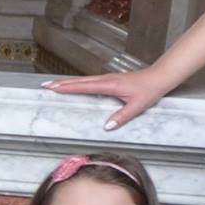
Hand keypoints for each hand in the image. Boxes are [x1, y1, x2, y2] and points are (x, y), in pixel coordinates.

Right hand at [45, 67, 176, 130]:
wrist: (160, 77)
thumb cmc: (150, 90)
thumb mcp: (137, 106)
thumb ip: (121, 117)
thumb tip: (106, 127)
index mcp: (109, 85)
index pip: (83, 86)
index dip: (67, 87)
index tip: (52, 88)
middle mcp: (106, 79)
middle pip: (79, 81)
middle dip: (61, 83)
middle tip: (45, 85)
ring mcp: (107, 78)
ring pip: (83, 80)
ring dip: (67, 82)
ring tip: (54, 85)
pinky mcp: (110, 79)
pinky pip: (89, 81)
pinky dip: (78, 82)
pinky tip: (74, 85)